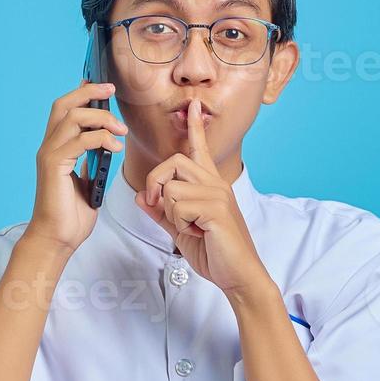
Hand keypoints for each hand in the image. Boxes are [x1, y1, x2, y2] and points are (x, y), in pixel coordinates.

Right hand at [25, 80, 126, 252]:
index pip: (65, 110)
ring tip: (121, 129)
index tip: (103, 86)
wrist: (58, 239)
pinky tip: (116, 147)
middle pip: (64, 104)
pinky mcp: (54, 165)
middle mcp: (49, 147)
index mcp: (56, 148)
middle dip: (89, 92)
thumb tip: (106, 148)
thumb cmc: (71, 216)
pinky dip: (101, 138)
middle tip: (111, 90)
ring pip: (73, 117)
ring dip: (102, 118)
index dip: (82, 93)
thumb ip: (92, 162)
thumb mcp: (88, 182)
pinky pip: (80, 140)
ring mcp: (49, 154)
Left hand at [134, 98, 270, 296]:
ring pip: (171, 188)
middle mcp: (215, 183)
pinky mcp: (216, 208)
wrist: (238, 275)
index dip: (194, 127)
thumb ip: (161, 212)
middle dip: (156, 184)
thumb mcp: (181, 230)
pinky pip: (178, 206)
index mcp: (209, 185)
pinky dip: (180, 224)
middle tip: (160, 207)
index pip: (199, 149)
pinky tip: (198, 233)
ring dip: (171, 213)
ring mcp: (217, 194)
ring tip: (191, 227)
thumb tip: (141, 196)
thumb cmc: (214, 253)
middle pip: (173, 162)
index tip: (192, 105)